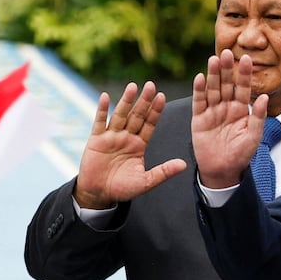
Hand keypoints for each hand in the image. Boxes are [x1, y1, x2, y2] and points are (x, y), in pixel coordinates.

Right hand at [74, 81, 186, 208]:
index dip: (155, 111)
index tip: (162, 97)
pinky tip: (105, 97)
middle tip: (151, 85)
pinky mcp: (96, 140)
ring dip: (126, 101)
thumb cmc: (123, 188)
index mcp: (139, 145)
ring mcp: (111, 136)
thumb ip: (163, 172)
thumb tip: (184, 164)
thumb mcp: (146, 182)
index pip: (149, 124)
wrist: (99, 194)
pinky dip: (102, 110)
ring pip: (120, 115)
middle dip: (144, 101)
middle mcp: (126, 137)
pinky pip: (100, 122)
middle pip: (137, 115)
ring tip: (133, 86)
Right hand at [192, 49, 267, 187]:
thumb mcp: (253, 137)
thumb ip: (258, 117)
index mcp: (241, 109)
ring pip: (213, 89)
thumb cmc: (241, 155)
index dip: (244, 74)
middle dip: (227, 69)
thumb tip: (264, 96)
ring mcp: (212, 112)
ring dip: (213, 75)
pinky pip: (199, 102)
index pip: (243, 87)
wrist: (222, 171)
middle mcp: (226, 107)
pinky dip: (199, 90)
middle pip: (226, 84)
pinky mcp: (199, 119)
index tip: (246, 58)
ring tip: (213, 60)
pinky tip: (200, 78)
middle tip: (227, 53)